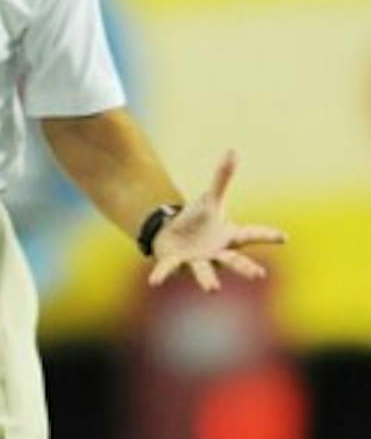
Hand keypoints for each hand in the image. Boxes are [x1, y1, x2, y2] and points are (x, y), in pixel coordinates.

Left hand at [148, 150, 286, 291]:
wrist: (174, 236)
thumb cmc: (198, 220)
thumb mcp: (210, 199)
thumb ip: (222, 178)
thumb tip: (232, 150)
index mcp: (229, 236)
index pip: (252, 234)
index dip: (267, 235)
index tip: (284, 237)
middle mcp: (216, 253)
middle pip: (234, 260)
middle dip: (245, 268)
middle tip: (259, 275)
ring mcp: (197, 261)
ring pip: (204, 271)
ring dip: (208, 279)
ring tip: (213, 289)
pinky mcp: (175, 263)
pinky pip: (168, 270)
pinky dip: (162, 275)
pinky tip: (155, 282)